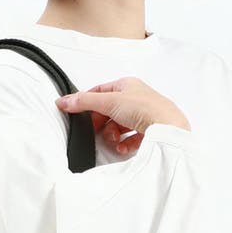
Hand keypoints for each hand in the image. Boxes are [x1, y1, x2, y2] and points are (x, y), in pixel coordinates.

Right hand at [55, 77, 191, 156]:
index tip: (80, 116)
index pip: (100, 92)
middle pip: (108, 112)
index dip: (89, 104)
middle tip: (99, 131)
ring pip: (119, 126)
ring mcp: (144, 115)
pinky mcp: (150, 131)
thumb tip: (63, 101)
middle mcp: (136, 98)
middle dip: (102, 125)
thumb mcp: (109, 101)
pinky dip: (125, 144)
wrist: (168, 128)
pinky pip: (131, 138)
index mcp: (127, 85)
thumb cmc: (145, 108)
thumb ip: (84, 102)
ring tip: (115, 141)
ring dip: (113, 136)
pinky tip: (124, 148)